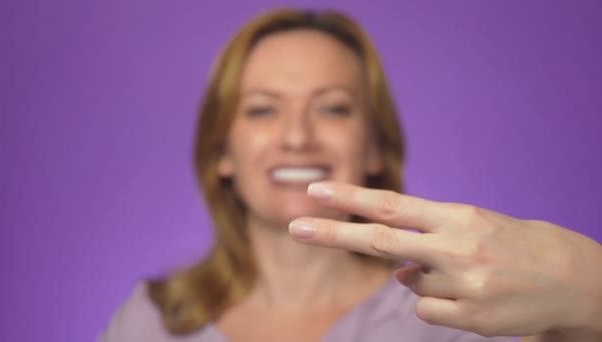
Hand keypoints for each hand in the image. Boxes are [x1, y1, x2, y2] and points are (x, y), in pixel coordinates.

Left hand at [288, 182, 601, 337]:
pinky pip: (426, 310)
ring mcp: (464, 285)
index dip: (350, 198)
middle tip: (296, 227)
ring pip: (409, 282)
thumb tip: (395, 272)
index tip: (315, 190)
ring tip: (465, 275)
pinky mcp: (472, 319)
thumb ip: (429, 239)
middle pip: (380, 240)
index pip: (392, 204)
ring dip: (423, 278)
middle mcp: (458, 246)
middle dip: (334, 233)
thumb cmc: (515, 246)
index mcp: (458, 215)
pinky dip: (435, 304)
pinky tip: (469, 299)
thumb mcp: (474, 227)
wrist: (576, 279)